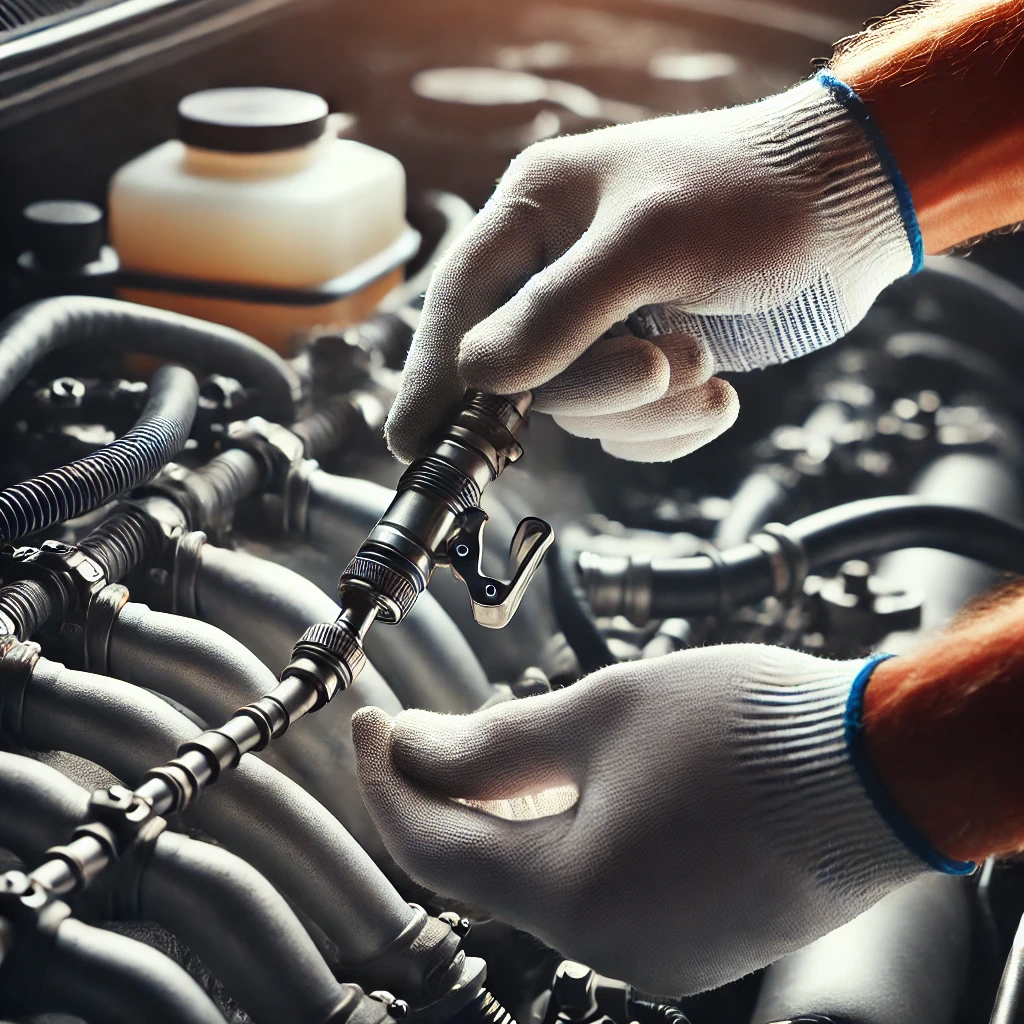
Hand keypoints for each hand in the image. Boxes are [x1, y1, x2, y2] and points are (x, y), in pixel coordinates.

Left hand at [352, 645, 931, 995]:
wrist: (882, 769)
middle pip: (480, 871)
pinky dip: (559, 839)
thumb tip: (414, 746)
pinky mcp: (693, 939)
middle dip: (438, 798)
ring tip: (485, 748)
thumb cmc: (756, 734)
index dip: (387, 782)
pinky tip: (559, 788)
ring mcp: (657, 950)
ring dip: (499, 816)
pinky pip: (594, 891)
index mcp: (576, 895)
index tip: (370, 726)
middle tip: (416, 731)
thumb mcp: (601, 712)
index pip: (433, 847)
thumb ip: (494, 742)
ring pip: (538, 880)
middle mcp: (612, 945)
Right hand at [385, 73, 918, 463]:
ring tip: (704, 358)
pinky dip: (673, 427)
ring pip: (582, 413)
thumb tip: (480, 378)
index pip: (458, 307)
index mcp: (534, 217)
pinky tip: (716, 388)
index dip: (434, 377)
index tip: (416, 444)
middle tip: (654, 369)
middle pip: (523, 376)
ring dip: (648, 409)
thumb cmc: (753, 194)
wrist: (849, 209)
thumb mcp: (649, 242)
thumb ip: (558, 313)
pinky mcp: (645, 362)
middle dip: (594, 389)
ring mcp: (603, 324)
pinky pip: (629, 430)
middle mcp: (557, 273)